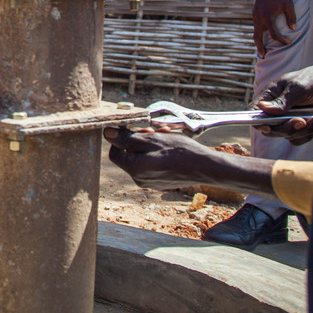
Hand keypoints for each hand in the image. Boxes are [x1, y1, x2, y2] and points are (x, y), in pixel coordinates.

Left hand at [104, 126, 221, 188]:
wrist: (206, 168)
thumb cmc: (180, 152)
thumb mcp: (152, 140)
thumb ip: (127, 138)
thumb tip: (106, 133)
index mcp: (134, 169)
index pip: (115, 152)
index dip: (123, 138)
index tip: (137, 129)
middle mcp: (139, 179)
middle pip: (129, 155)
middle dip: (140, 140)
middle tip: (155, 131)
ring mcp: (150, 182)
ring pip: (142, 159)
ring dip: (150, 145)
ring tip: (166, 137)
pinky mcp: (160, 182)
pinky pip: (152, 166)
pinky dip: (157, 155)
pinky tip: (170, 148)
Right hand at [252, 0, 295, 56]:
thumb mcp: (289, 5)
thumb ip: (291, 17)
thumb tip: (293, 28)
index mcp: (267, 17)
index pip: (274, 34)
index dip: (281, 40)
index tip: (288, 43)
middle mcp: (259, 19)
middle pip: (257, 37)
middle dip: (260, 47)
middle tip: (264, 56)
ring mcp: (255, 17)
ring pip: (255, 33)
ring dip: (258, 42)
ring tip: (262, 50)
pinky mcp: (255, 14)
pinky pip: (256, 27)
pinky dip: (258, 34)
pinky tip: (262, 38)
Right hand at [253, 59, 312, 144]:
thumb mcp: (298, 88)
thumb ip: (282, 101)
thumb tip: (262, 108)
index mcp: (270, 96)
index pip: (254, 112)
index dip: (257, 122)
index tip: (267, 127)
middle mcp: (276, 109)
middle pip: (271, 129)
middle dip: (287, 128)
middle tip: (302, 121)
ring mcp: (289, 118)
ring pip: (287, 135)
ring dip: (303, 130)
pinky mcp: (302, 125)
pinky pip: (300, 137)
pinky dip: (311, 132)